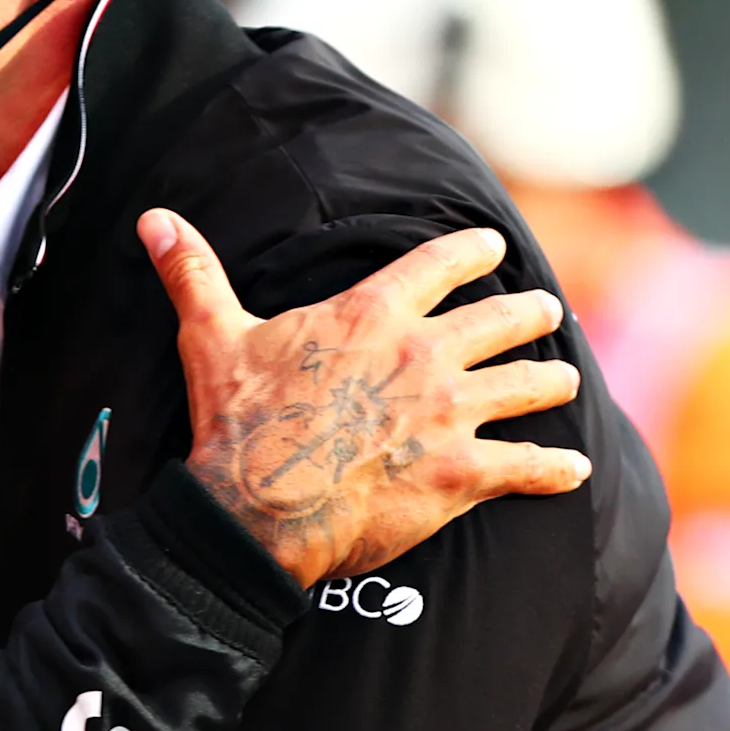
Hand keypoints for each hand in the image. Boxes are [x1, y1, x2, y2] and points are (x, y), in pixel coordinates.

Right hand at [140, 210, 587, 586]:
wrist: (257, 509)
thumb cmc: (238, 422)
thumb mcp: (213, 336)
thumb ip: (194, 274)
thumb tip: (154, 221)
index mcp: (372, 316)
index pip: (437, 267)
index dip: (470, 252)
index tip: (493, 245)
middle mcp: (424, 356)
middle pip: (499, 322)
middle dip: (529, 314)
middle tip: (548, 309)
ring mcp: (448, 415)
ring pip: (524, 388)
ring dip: (550, 383)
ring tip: (567, 380)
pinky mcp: (461, 474)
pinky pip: (526, 468)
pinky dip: (555, 470)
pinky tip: (574, 469)